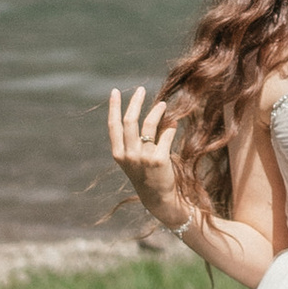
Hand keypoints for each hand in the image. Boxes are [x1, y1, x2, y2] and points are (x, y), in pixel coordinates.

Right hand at [107, 86, 186, 225]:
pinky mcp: (159, 158)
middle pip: (130, 121)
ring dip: (156, 111)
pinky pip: (166, 134)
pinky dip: (171, 127)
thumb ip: (136, 140)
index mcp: (119, 154)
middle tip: (141, 90)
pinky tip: (174, 123)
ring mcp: (143, 157)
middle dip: (135, 102)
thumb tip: (150, 113)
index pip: (113, 125)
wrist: (159, 198)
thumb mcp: (135, 159)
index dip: (114, 107)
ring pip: (149, 125)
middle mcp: (128, 155)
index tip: (115, 91)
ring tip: (163, 104)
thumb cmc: (147, 176)